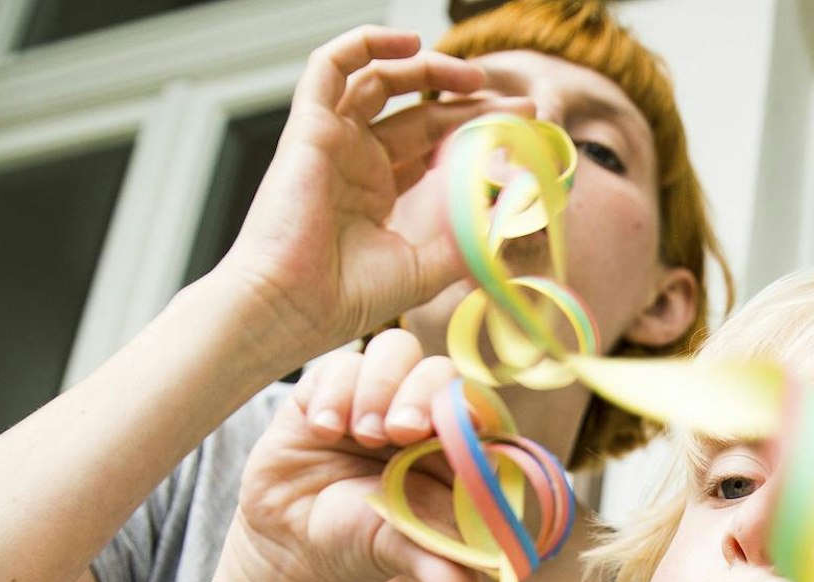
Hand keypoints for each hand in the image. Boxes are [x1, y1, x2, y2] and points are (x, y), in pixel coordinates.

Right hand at [211, 26, 502, 360]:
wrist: (291, 308)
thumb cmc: (343, 300)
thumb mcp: (424, 269)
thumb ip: (465, 242)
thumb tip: (509, 217)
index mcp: (377, 192)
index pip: (433, 146)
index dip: (476, 134)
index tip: (522, 132)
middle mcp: (354, 162)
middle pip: (418, 114)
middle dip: (469, 103)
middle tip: (518, 104)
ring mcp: (331, 142)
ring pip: (379, 81)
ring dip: (427, 70)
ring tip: (475, 76)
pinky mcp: (309, 128)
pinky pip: (329, 67)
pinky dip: (365, 43)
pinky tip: (410, 41)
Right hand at [231, 329, 480, 581]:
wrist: (293, 543)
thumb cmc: (361, 543)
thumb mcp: (401, 553)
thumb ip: (436, 569)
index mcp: (452, 445)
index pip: (478, 405)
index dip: (469, 409)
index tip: (455, 433)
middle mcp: (419, 412)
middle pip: (439, 369)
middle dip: (421, 393)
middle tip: (400, 433)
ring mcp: (374, 395)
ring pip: (394, 350)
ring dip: (380, 385)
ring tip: (358, 435)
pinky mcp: (327, 390)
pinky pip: (339, 363)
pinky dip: (334, 390)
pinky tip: (323, 429)